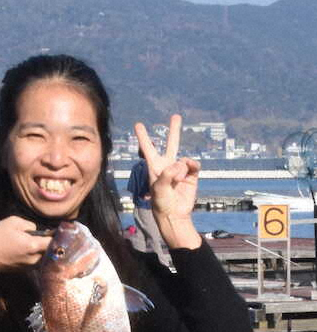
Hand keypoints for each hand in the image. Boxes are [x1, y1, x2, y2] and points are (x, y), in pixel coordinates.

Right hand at [0, 217, 51, 286]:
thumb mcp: (13, 222)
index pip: (54, 242)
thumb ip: (29, 225)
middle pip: (50, 250)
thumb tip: (36, 230)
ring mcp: (30, 266)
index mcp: (33, 246)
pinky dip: (34, 254)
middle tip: (47, 234)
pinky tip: (26, 248)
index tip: (59, 230)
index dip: (58, 236)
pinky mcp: (24, 270)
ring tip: (35, 241)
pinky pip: (35, 260)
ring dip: (42, 249)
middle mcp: (34, 258)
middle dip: (50, 243)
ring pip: (43, 256)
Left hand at [134, 114, 200, 247]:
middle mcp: (168, 166)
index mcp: (154, 167)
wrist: (174, 215)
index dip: (143, 136)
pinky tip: (188, 172)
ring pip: (183, 159)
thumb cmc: (161, 203)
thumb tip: (180, 164)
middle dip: (174, 130)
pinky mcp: (191, 175)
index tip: (138, 124)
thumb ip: (167, 175)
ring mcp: (180, 169)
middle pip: (171, 143)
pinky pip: (193, 164)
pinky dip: (191, 166)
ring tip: (177, 180)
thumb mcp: (159, 189)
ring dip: (180, 168)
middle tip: (176, 116)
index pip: (148, 148)